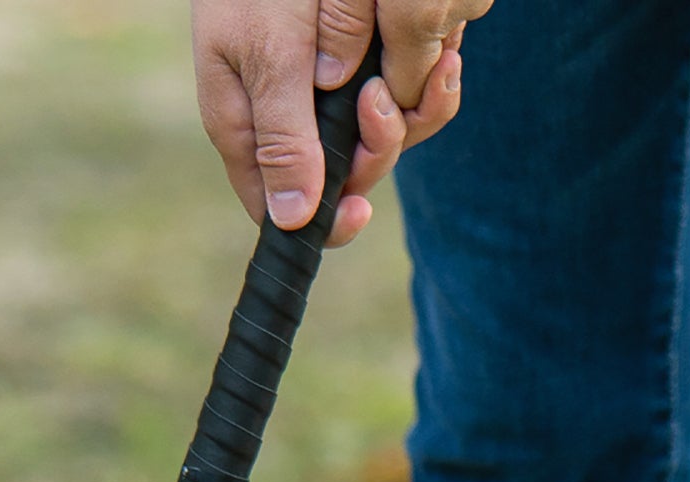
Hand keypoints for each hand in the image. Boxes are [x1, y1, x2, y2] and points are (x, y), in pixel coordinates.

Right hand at [191, 0, 488, 246]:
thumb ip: (283, 135)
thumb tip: (292, 220)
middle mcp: (285, 115)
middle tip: (380, 100)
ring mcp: (322, 92)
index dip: (324, 217)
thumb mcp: (270, 53)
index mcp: (246, 122)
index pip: (280, 205)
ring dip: (405, 113)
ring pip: (376, 139)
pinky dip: (421, 85)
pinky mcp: (355, 64)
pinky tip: (442, 62)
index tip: (360, 206)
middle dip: (374, 148)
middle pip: (341, 175)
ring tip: (420, 71)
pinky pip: (397, 97)